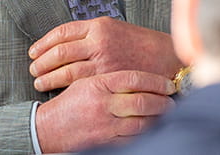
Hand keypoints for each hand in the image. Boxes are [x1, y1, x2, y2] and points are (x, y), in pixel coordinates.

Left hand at [28, 17, 180, 91]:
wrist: (167, 58)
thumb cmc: (141, 44)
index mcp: (98, 26)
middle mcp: (99, 41)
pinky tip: (58, 90)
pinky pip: (80, 83)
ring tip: (40, 82)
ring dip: (48, 77)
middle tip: (33, 69)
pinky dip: (65, 87)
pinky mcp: (110, 78)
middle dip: (41, 62)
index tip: (34, 51)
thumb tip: (64, 42)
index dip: (43, 43)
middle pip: (59, 52)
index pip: (61, 33)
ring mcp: (104, 61)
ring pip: (66, 70)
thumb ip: (90, 34)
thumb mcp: (115, 29)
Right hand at [35, 70, 174, 152]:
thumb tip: (137, 80)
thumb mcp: (84, 84)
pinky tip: (153, 127)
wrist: (48, 128)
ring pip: (142, 121)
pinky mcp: (107, 141)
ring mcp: (106, 124)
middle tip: (171, 100)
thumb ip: (108, 80)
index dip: (155, 81)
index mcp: (97, 84)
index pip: (133, 79)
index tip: (167, 83)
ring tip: (166, 113)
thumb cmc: (67, 105)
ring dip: (158, 118)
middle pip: (142, 101)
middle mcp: (103, 104)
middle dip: (162, 101)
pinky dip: (147, 132)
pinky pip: (134, 137)